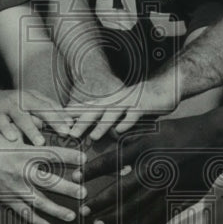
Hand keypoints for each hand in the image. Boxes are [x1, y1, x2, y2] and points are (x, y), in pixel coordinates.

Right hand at [0, 89, 72, 145]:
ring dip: (32, 129)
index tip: (76, 128)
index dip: (65, 117)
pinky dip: (7, 130)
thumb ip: (45, 115)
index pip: (53, 106)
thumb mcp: (29, 108)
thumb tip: (69, 125)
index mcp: (34, 98)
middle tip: (66, 133)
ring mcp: (8, 106)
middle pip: (41, 109)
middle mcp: (23, 100)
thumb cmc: (11, 110)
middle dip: (54, 120)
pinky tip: (13, 139)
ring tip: (40, 143)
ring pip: (22, 117)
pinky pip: (1, 122)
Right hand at [0, 131, 86, 223]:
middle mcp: (21, 171)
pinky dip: (36, 221)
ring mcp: (14, 188)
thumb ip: (30, 128)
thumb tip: (47, 120)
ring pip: (39, 202)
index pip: (52, 155)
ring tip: (72, 215)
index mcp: (24, 152)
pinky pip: (23, 213)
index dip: (70, 157)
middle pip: (49, 182)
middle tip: (84, 192)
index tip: (85, 159)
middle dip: (68, 188)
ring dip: (57, 210)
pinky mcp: (7, 199)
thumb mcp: (11, 132)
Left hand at [65, 72, 179, 139]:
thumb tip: (95, 135)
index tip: (57, 121)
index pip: (88, 107)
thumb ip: (110, 121)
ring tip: (92, 136)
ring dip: (102, 125)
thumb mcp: (124, 110)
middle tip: (69, 133)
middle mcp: (117, 101)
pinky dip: (126, 124)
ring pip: (113, 114)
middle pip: (96, 111)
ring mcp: (130, 102)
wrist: (165, 86)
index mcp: (110, 102)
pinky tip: (120, 132)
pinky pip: (133, 115)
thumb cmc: (143, 102)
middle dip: (82, 122)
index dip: (73, 114)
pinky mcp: (143, 105)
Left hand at [78, 117, 222, 223]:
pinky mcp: (180, 197)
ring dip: (117, 219)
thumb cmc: (184, 131)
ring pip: (137, 208)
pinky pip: (158, 215)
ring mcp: (167, 186)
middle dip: (100, 202)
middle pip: (121, 191)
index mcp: (145, 148)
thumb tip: (112, 142)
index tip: (77, 177)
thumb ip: (134, 139)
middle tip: (84, 211)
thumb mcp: (155, 128)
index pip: (111, 161)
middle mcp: (154, 169)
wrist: (217, 140)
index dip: (92, 170)